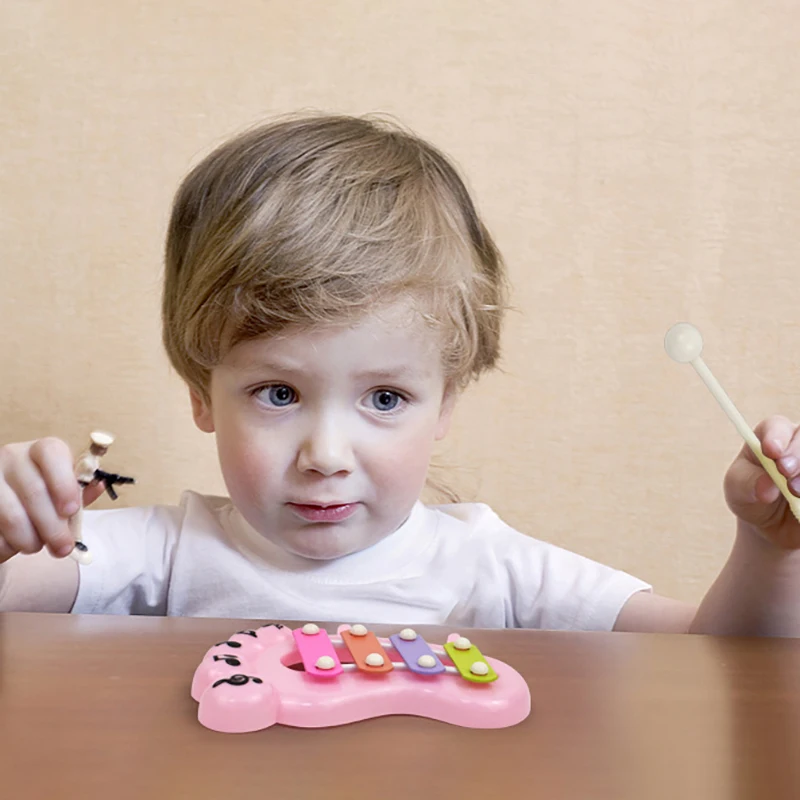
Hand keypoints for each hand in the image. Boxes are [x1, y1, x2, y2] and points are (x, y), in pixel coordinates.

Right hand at [0, 438, 104, 562]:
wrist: (8, 505)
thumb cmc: (45, 495)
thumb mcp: (65, 490)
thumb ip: (81, 490)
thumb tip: (98, 486)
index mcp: (42, 450)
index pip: (52, 453)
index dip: (64, 483)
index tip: (71, 510)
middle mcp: (13, 456)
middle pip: (35, 492)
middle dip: (53, 527)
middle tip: (63, 547)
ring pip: (13, 516)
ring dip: (30, 539)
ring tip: (37, 546)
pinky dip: (8, 545)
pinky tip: (14, 544)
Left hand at [724, 415, 799, 548]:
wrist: (770, 522)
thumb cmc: (751, 496)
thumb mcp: (738, 490)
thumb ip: (747, 484)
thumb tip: (766, 485)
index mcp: (769, 438)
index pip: (776, 426)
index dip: (776, 437)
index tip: (772, 451)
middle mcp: (797, 442)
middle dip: (796, 455)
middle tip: (786, 472)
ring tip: (796, 494)